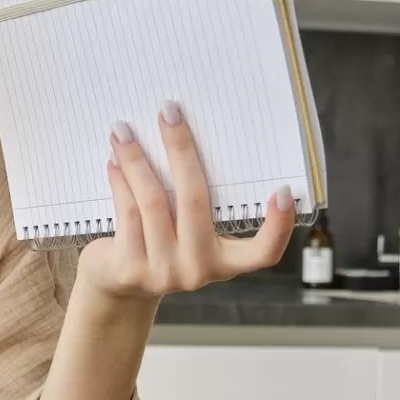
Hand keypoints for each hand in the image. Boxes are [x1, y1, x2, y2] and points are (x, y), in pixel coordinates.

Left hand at [77, 101, 295, 300]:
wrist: (119, 287)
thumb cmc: (160, 245)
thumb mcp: (187, 232)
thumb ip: (194, 202)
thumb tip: (182, 134)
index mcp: (224, 261)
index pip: (263, 252)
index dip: (279, 227)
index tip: (284, 191)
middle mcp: (198, 269)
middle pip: (195, 200)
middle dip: (180, 148)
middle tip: (169, 112)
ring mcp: (164, 271)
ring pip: (152, 201)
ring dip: (136, 159)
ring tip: (123, 131)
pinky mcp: (130, 268)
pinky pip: (127, 213)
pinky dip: (120, 180)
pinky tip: (114, 160)